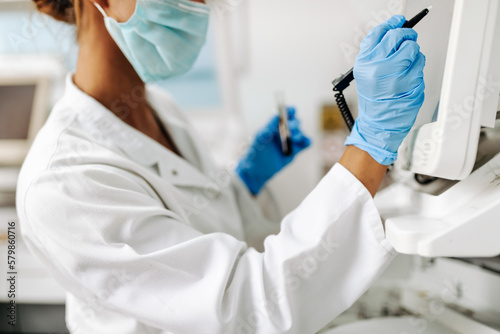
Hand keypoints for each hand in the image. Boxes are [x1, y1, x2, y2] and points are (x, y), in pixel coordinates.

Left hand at [236, 107, 310, 194]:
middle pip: (294, 122)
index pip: (284, 114)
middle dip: (295, 123)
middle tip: (292, 127)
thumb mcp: (258, 140)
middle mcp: (283, 131)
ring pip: (300, 132)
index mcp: (274, 125)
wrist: (257, 170)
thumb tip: (275, 117)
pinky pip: (305, 143)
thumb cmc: (254, 152)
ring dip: (299, 133)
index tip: (291, 111)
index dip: (289, 110)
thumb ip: (266, 129)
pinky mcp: (295, 150)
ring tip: (294, 138)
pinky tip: (305, 142)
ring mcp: (290, 140)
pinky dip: (307, 141)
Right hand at [345, 15, 425, 164]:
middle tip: (407, 40)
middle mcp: (381, 68)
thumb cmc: (372, 101)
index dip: (392, 25)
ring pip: (414, 51)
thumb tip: (393, 32)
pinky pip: (421, 67)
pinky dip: (417, 69)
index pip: (381, 33)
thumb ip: (375, 52)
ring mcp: (398, 76)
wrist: (378, 124)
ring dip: (414, 55)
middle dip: (407, 37)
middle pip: (400, 37)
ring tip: (405, 66)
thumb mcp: (364, 74)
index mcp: (366, 63)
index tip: (398, 23)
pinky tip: (409, 78)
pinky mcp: (412, 84)